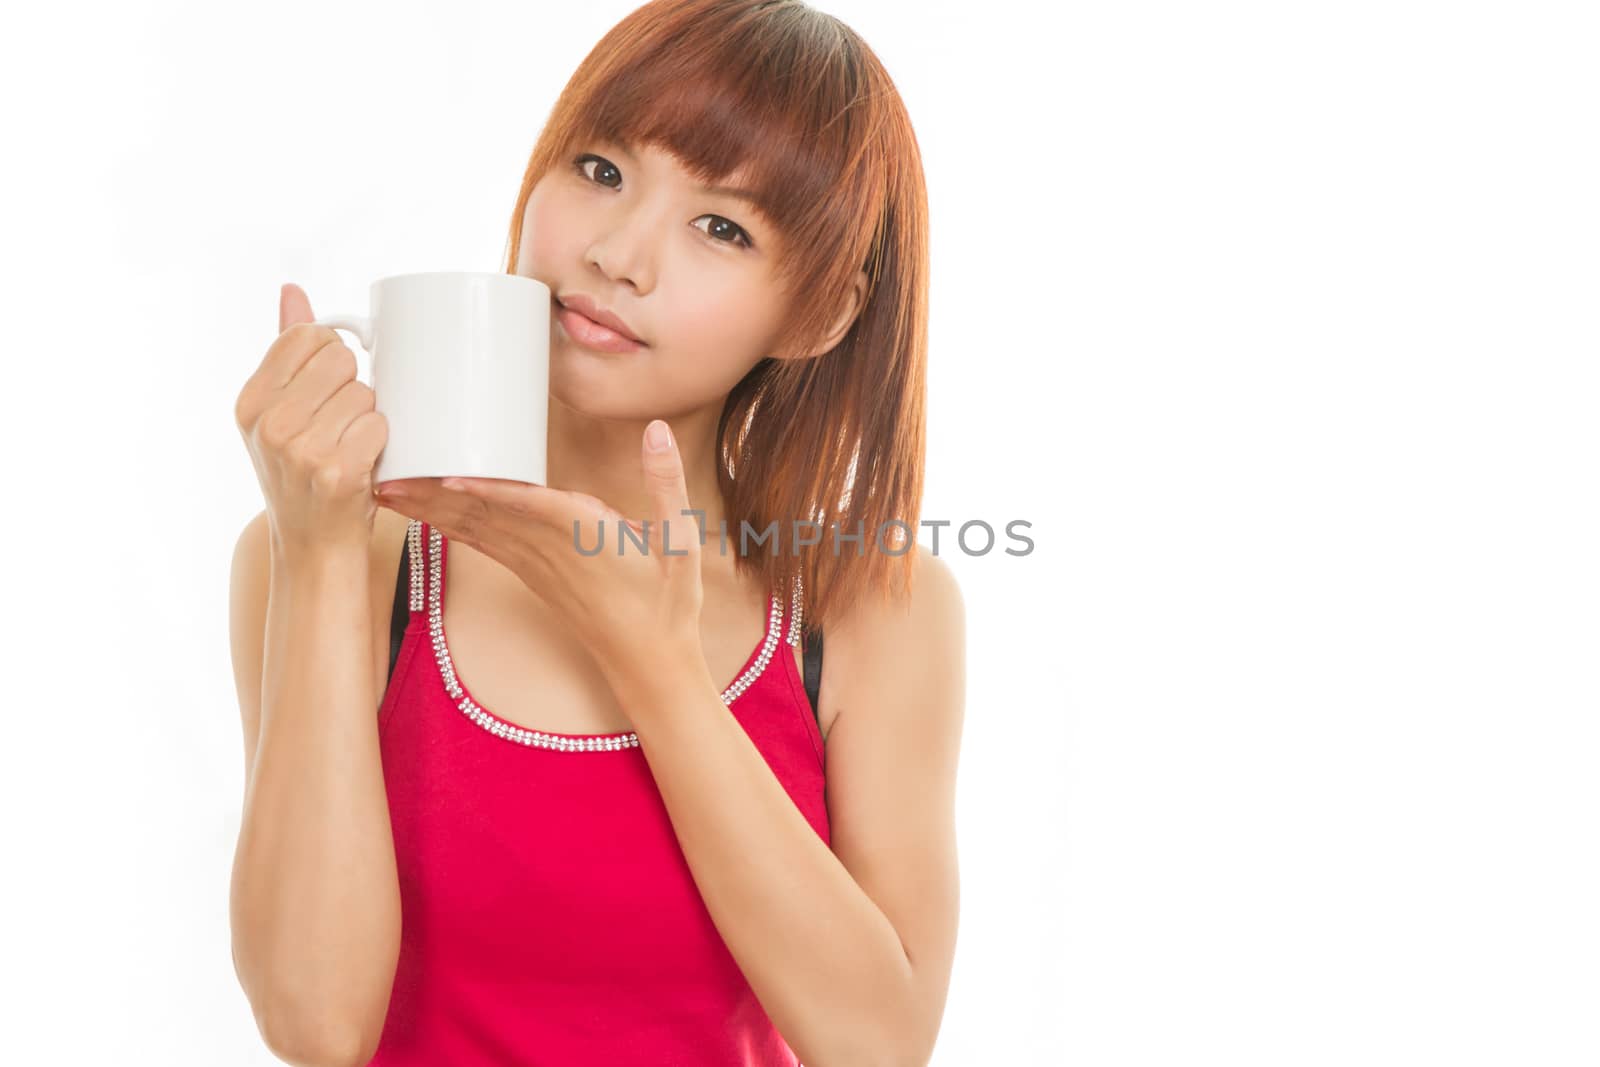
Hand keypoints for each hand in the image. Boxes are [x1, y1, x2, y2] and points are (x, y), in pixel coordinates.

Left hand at [375, 419, 704, 694]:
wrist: (651, 664)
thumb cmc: (668, 604)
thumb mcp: (681, 542)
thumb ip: (666, 483)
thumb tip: (656, 431)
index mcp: (584, 535)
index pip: (528, 504)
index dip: (488, 488)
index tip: (447, 475)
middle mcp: (549, 551)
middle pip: (483, 513)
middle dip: (433, 493)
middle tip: (383, 472)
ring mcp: (537, 567)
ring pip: (474, 529)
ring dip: (429, 510)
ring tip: (386, 490)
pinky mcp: (533, 578)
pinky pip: (484, 546)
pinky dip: (452, 528)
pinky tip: (427, 518)